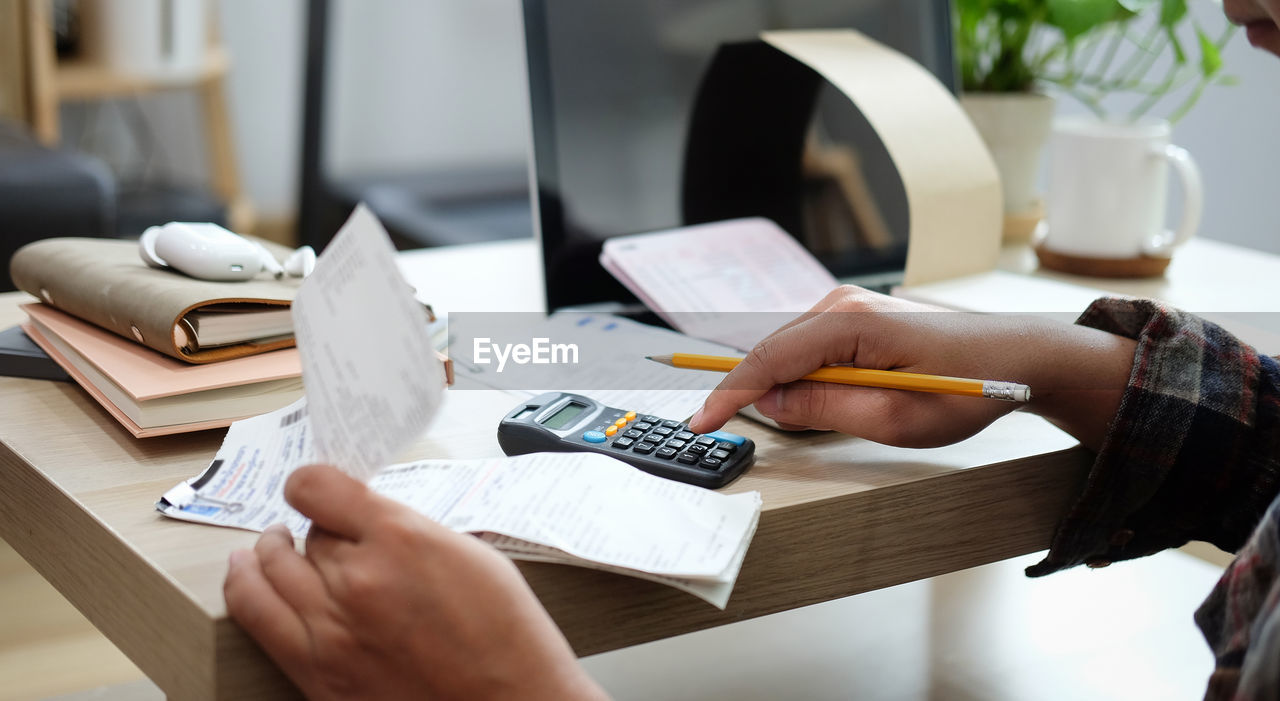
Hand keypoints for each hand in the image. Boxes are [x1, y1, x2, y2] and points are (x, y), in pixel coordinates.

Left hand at [224, 464, 607, 700]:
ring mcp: (331, 632)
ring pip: (268, 569)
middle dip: (317, 532)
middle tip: (327, 535)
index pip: (317, 487)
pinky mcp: (317, 674)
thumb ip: (408, 532)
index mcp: (401, 539)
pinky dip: (245, 587)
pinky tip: (247, 577)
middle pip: (305, 534)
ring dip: (269, 553)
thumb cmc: (505, 635)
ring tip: (272, 548)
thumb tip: (365, 524)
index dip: (312, 484)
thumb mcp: (468, 555)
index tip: (316, 490)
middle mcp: (358, 580)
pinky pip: (255, 616)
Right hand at [688, 286, 1136, 450]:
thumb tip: (771, 403)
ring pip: (789, 353)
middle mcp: (842, 305)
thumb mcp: (896, 418)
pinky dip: (802, 378)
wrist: (1016, 357)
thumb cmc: (967, 388)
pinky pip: (810, 351)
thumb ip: (826, 409)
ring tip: (803, 420)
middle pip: (772, 353)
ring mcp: (848, 307)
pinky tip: (821, 401)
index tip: (700, 423)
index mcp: (850, 324)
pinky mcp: (856, 318)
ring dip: (782, 388)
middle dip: (749, 393)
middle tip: (727, 431)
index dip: (729, 394)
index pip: (769, 360)